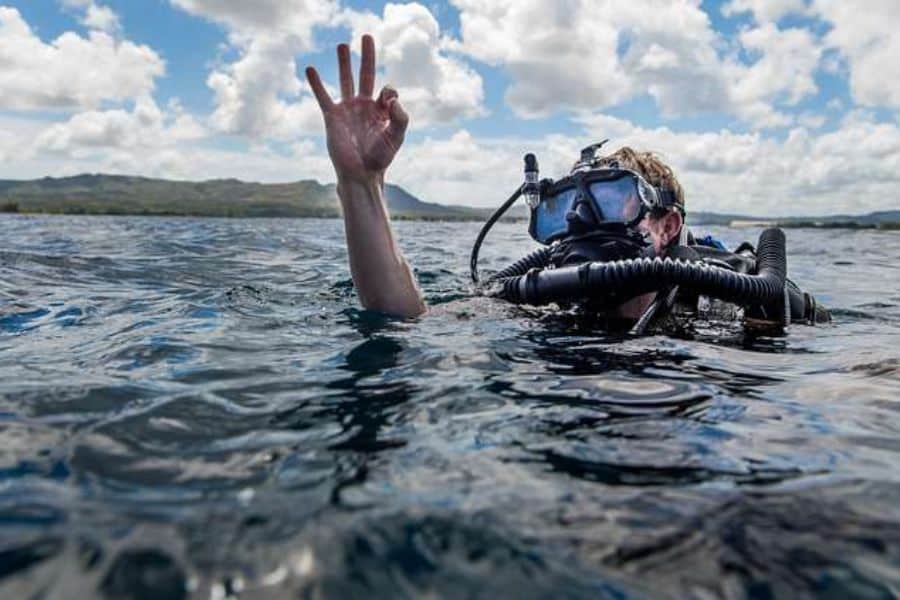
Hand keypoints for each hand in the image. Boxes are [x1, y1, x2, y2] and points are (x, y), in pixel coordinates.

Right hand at [306, 35, 408, 184]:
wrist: (361, 174)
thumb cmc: (380, 158)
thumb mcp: (396, 137)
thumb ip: (401, 117)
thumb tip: (392, 97)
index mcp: (381, 111)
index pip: (388, 90)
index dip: (390, 92)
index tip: (388, 103)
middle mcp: (364, 107)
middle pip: (366, 75)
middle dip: (367, 56)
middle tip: (366, 36)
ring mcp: (347, 110)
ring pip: (345, 80)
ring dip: (344, 62)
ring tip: (343, 45)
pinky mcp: (332, 117)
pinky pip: (323, 96)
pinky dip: (316, 83)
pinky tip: (310, 68)